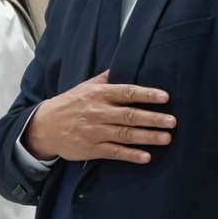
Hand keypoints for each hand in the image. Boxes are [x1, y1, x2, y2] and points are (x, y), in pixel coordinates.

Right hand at [24, 72, 174, 164]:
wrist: (45, 126)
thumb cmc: (71, 103)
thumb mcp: (87, 86)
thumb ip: (108, 78)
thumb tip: (127, 61)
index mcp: (99, 94)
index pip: (127, 92)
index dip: (147, 94)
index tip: (165, 97)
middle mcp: (98, 112)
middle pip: (129, 115)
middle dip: (153, 118)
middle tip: (172, 121)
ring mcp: (95, 132)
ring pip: (125, 134)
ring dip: (147, 137)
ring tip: (167, 138)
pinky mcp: (92, 149)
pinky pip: (114, 153)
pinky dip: (131, 155)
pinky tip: (146, 157)